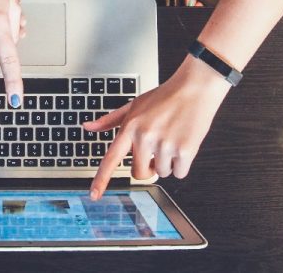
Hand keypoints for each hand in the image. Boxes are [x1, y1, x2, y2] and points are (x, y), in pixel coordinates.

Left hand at [84, 56, 231, 199]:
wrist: (195, 88)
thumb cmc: (165, 97)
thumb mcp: (134, 105)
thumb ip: (110, 120)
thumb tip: (88, 127)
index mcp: (130, 127)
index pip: (111, 159)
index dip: (101, 179)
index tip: (94, 195)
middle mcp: (145, 137)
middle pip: (139, 173)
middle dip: (148, 167)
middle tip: (156, 150)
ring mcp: (164, 145)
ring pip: (162, 173)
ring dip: (167, 162)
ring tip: (172, 139)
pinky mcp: (184, 150)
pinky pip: (179, 173)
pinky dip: (182, 164)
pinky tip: (183, 143)